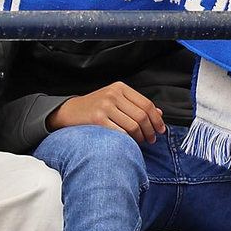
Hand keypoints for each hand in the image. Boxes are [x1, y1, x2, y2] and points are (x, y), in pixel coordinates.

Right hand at [47, 81, 164, 143]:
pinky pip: (121, 133)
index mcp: (119, 87)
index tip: (160, 129)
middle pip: (142, 116)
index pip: (147, 104)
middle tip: (151, 139)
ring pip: (133, 126)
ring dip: (140, 138)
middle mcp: (112, 94)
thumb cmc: (95, 107)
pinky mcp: (97, 119)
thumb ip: (136, 105)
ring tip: (139, 141)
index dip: (157, 119)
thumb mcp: (115, 100)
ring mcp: (104, 106)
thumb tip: (160, 113)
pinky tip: (128, 142)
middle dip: (150, 131)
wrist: (70, 111)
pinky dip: (128, 140)